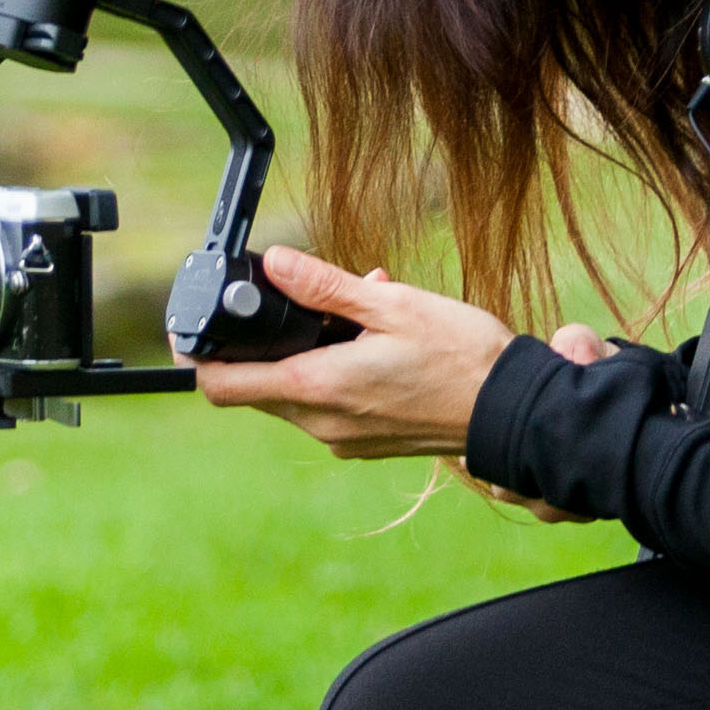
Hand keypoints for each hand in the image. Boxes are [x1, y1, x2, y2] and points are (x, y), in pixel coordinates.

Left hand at [195, 245, 599, 464]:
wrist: (514, 414)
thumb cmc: (461, 357)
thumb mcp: (391, 304)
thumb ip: (324, 286)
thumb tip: (274, 264)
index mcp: (319, 388)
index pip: (222, 387)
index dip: (198, 358)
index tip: (194, 332)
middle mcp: (322, 423)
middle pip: (256, 387)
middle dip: (267, 343)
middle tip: (298, 301)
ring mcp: (343, 439)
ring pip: (294, 394)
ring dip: (307, 353)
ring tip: (358, 311)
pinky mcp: (365, 445)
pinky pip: (328, 407)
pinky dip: (334, 373)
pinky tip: (375, 342)